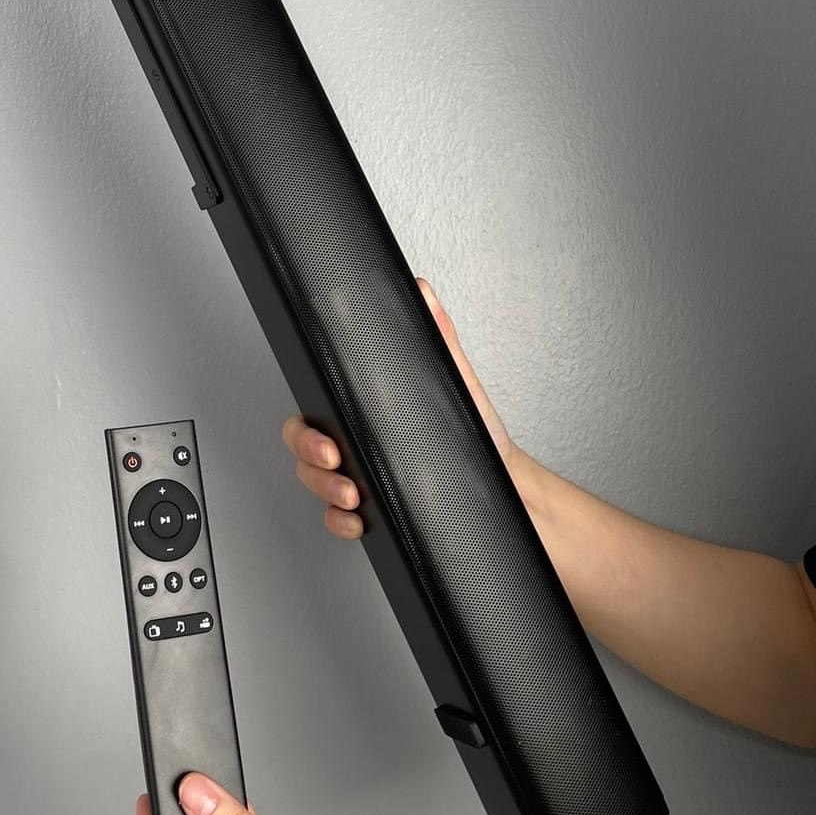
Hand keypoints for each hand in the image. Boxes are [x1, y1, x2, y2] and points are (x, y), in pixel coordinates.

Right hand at [283, 276, 515, 538]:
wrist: (510, 493)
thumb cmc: (481, 439)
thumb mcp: (457, 384)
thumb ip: (437, 338)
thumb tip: (423, 292)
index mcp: (367, 412)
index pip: (318, 410)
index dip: (307, 423)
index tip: (326, 434)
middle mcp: (359, 444)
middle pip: (305, 447)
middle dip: (309, 456)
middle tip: (335, 460)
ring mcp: (363, 479)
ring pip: (315, 483)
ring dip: (324, 490)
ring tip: (353, 495)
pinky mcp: (375, 512)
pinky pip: (337, 520)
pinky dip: (341, 522)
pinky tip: (361, 520)